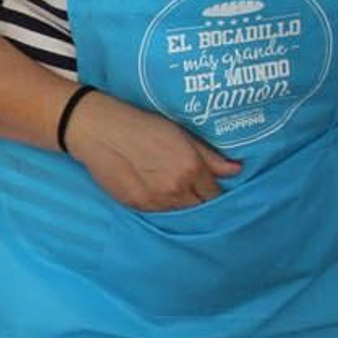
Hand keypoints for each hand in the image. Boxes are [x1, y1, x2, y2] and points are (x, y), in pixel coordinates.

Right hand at [65, 90, 242, 210]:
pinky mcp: (136, 206)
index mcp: (191, 168)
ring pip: (179, 212)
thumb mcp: (179, 133)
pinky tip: (154, 189)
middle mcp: (176, 189)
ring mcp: (155, 201)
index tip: (207, 182)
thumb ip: (209, 155)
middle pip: (199, 207)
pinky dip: (161, 205)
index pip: (215, 194)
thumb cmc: (141, 125)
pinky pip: (158, 212)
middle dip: (199, 198)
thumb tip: (237, 170)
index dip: (212, 188)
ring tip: (170, 186)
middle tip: (190, 185)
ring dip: (180, 203)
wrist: (100, 130)